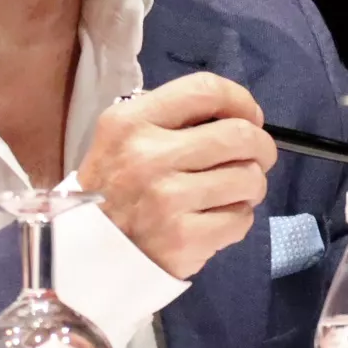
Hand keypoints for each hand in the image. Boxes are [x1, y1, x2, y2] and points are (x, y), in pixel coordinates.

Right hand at [74, 75, 276, 279]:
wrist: (86, 256)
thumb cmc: (114, 190)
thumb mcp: (123, 139)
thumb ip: (173, 120)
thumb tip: (241, 118)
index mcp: (131, 122)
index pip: (205, 90)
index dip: (240, 100)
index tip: (250, 117)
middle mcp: (149, 156)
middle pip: (240, 135)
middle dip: (261, 147)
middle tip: (257, 158)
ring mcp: (167, 199)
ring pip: (248, 178)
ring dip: (252, 185)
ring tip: (234, 192)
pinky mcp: (184, 238)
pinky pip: (241, 218)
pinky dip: (238, 218)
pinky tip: (217, 220)